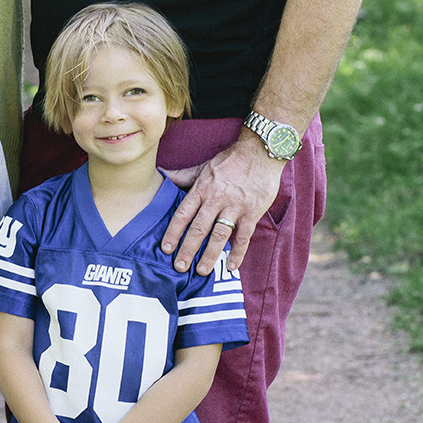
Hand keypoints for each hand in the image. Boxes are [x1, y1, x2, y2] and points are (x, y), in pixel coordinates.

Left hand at [162, 132, 285, 274]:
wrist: (261, 151)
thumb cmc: (230, 160)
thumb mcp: (203, 167)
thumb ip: (183, 176)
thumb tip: (161, 176)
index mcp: (203, 188)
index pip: (184, 213)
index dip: (174, 232)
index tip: (166, 248)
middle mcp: (217, 198)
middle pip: (199, 227)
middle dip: (188, 249)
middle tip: (179, 267)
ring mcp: (236, 206)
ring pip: (220, 234)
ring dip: (210, 254)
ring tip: (201, 271)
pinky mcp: (252, 212)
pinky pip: (244, 236)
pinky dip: (238, 253)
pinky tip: (231, 267)